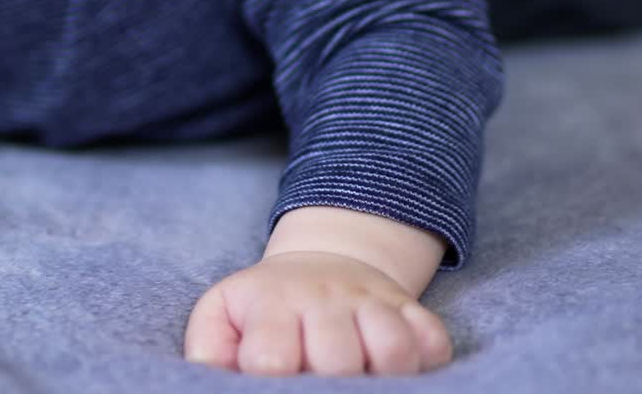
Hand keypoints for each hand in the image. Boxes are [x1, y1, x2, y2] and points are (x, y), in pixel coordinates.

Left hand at [184, 250, 453, 376]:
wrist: (322, 260)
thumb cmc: (266, 306)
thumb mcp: (223, 314)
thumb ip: (209, 350)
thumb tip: (207, 380)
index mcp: (272, 302)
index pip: (270, 355)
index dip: (273, 380)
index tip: (277, 384)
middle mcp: (323, 298)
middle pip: (336, 358)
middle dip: (331, 384)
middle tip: (321, 385)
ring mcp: (370, 301)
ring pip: (393, 349)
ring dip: (384, 377)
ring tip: (363, 381)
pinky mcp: (409, 309)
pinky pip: (434, 341)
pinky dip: (426, 362)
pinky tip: (402, 372)